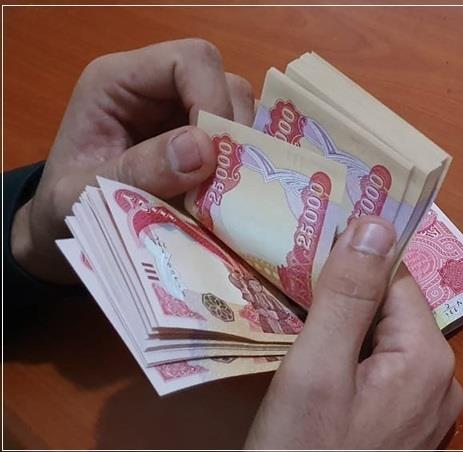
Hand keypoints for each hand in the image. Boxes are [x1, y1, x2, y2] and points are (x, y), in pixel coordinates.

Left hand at [10, 39, 254, 283]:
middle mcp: (158, 89)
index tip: (214, 154)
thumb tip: (202, 149)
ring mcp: (185, 113)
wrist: (69, 230)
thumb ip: (139, 171)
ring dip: (241, 152)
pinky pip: (243, 139)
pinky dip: (244, 165)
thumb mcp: (87, 195)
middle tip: (224, 182)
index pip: (188, 60)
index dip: (211, 98)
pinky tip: (229, 194)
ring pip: (241, 111)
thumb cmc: (67, 208)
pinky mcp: (205, 140)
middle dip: (232, 131)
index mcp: (118, 82)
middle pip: (223, 83)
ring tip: (224, 193)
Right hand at [244, 216, 462, 451]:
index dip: (351, 270)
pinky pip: (383, 376)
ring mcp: (427, 410)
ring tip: (301, 346)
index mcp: (429, 357)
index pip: (395, 281)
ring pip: (384, 343)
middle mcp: (442, 381)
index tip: (308, 269)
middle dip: (346, 306)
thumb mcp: (317, 368)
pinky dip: (351, 367)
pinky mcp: (407, 429)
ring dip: (345, 337)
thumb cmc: (303, 451)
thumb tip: (378, 221)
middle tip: (295, 309)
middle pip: (391, 311)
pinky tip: (319, 381)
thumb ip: (348, 295)